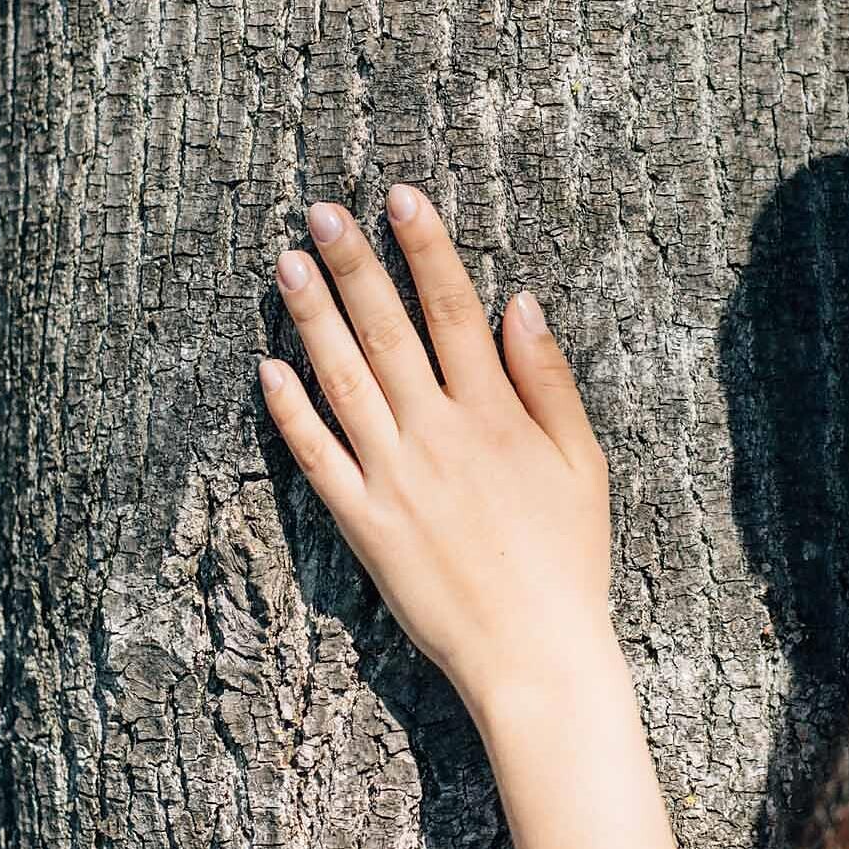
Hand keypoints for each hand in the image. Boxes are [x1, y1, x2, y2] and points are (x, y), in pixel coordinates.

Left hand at [257, 184, 614, 705]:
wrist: (534, 652)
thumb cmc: (569, 556)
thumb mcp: (582, 462)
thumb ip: (548, 380)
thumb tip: (520, 303)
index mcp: (495, 414)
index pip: (454, 310)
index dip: (426, 248)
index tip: (401, 196)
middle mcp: (438, 434)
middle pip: (388, 331)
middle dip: (354, 264)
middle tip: (319, 209)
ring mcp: (394, 477)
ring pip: (342, 380)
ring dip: (312, 318)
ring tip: (287, 262)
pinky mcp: (364, 523)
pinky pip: (317, 457)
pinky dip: (290, 412)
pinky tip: (266, 367)